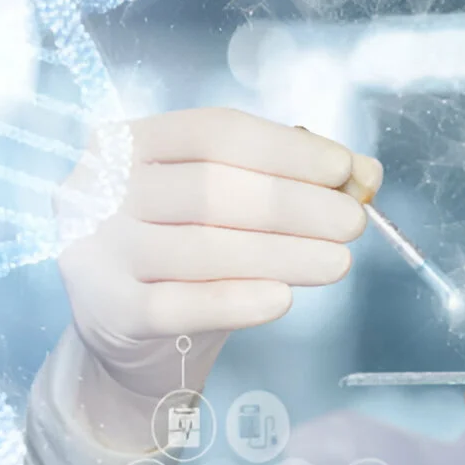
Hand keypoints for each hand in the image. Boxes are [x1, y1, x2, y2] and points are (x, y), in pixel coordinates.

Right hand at [55, 108, 380, 448]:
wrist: (128, 332)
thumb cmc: (188, 252)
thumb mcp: (233, 207)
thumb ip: (295, 179)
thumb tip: (365, 174)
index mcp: (130, 142)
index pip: (215, 132)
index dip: (285, 150)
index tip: (344, 169)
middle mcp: (101, 188)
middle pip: (212, 189)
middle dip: (294, 206)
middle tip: (354, 224)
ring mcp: (99, 250)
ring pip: (202, 248)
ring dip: (282, 255)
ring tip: (338, 263)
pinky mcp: (110, 311)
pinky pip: (181, 305)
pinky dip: (237, 301)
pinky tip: (283, 299)